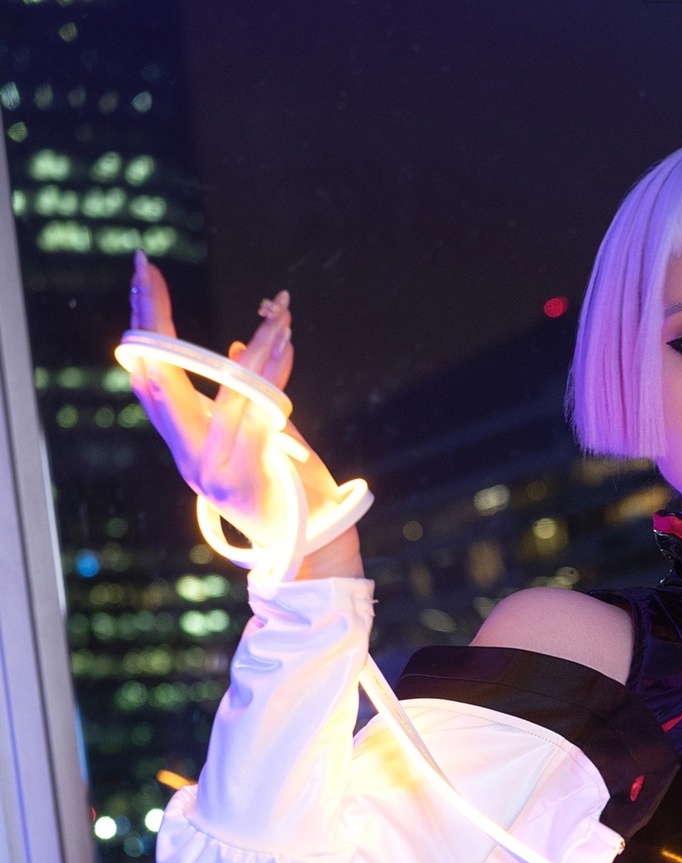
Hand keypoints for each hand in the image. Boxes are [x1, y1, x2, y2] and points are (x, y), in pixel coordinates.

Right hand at [127, 255, 361, 577]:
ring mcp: (211, 472)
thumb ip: (247, 397)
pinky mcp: (243, 478)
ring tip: (276, 313)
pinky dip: (273, 375)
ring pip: (224, 392)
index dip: (142, 328)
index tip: (142, 275)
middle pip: (160, 379)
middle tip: (150, 271)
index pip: (149, 377)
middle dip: (153, 320)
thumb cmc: (289, 488)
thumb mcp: (261, 435)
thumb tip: (240, 347)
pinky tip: (286, 345)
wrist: (314, 545)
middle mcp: (188, 459)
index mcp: (184, 445)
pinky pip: (257, 413)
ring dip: (254, 347)